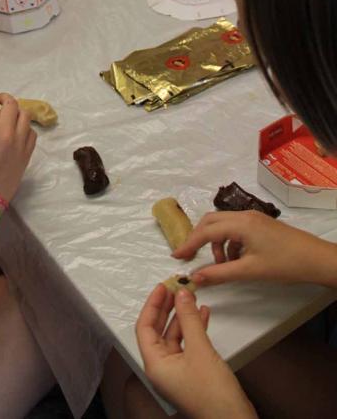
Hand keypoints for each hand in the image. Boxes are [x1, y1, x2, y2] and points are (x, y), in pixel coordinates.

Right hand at [0, 90, 35, 201]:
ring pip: (25, 115)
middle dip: (4, 98)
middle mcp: (6, 131)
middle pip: (11, 103)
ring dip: (17, 110)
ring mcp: (20, 141)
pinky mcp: (28, 152)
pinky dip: (25, 126)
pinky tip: (17, 130)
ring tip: (10, 114)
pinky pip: (31, 132)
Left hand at [136, 285, 256, 418]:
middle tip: (176, 288)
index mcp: (155, 365)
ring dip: (183, 316)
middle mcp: (162, 368)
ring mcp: (177, 371)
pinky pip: (188, 344)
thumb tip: (182, 294)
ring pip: (175, 335)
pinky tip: (203, 315)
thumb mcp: (200, 350)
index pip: (145, 327)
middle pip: (159, 330)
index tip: (163, 287)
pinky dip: (194, 328)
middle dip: (168, 308)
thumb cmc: (213, 395)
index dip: (153, 304)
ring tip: (191, 297)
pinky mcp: (192, 373)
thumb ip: (189, 319)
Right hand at [174, 211, 336, 287]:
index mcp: (240, 223)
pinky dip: (229, 243)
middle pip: (211, 221)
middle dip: (199, 239)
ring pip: (223, 226)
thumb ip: (219, 273)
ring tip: (223, 265)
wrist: (316, 259)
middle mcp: (244, 215)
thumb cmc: (284, 264)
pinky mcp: (260, 224)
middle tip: (191, 257)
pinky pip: (235, 229)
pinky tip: (236, 260)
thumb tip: (195, 278)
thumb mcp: (249, 271)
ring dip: (216, 243)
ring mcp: (253, 218)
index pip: (206, 231)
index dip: (189, 243)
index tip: (176, 257)